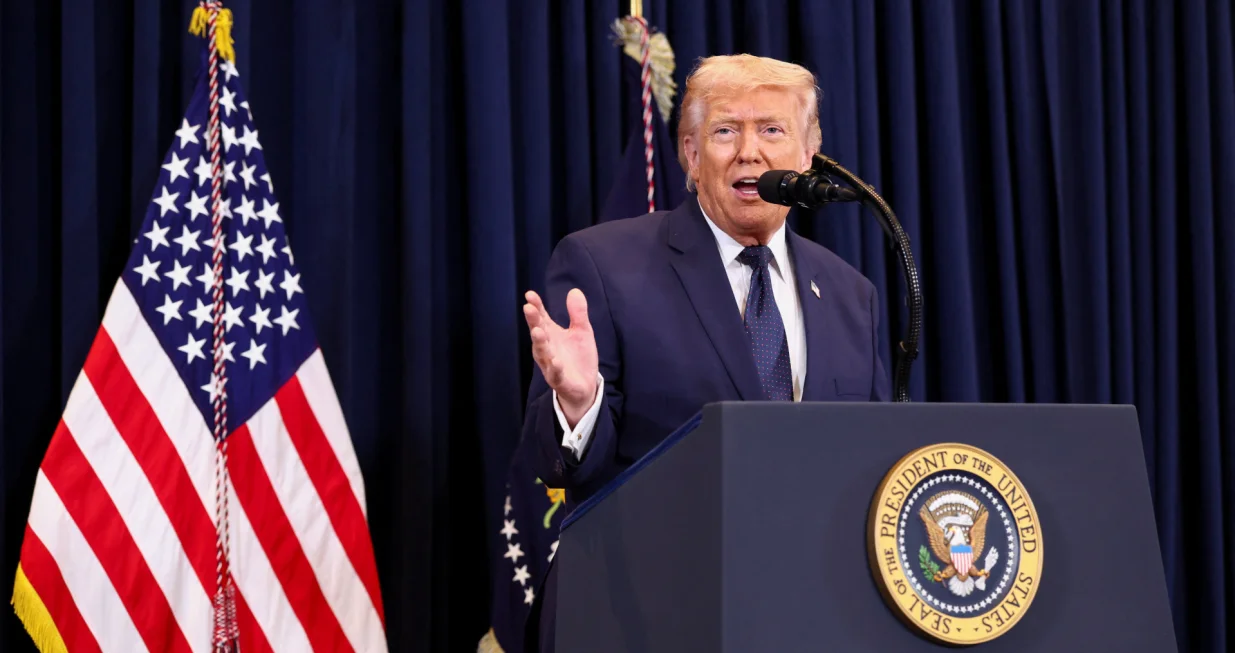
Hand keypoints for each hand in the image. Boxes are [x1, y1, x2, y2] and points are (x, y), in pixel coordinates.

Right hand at [523, 288, 598, 427]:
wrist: (585, 386)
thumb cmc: (578, 356)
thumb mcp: (582, 331)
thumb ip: (578, 313)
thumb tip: (575, 290)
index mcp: (550, 334)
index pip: (541, 317)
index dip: (536, 306)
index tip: (530, 294)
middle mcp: (546, 347)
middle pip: (538, 332)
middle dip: (533, 321)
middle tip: (528, 308)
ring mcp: (550, 364)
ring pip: (542, 352)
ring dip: (539, 342)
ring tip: (537, 331)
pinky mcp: (559, 379)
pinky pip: (555, 373)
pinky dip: (555, 367)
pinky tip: (555, 360)